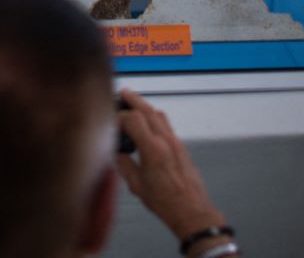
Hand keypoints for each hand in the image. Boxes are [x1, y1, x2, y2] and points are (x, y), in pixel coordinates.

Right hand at [115, 89, 224, 240]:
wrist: (192, 211)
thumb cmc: (167, 202)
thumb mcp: (136, 186)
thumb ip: (124, 165)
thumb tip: (118, 154)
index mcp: (153, 150)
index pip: (133, 119)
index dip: (119, 116)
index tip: (112, 120)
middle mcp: (166, 142)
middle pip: (148, 110)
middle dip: (133, 99)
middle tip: (123, 93)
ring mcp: (176, 143)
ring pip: (159, 115)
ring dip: (145, 106)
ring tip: (134, 103)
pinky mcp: (181, 147)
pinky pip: (166, 125)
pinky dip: (155, 117)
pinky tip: (148, 122)